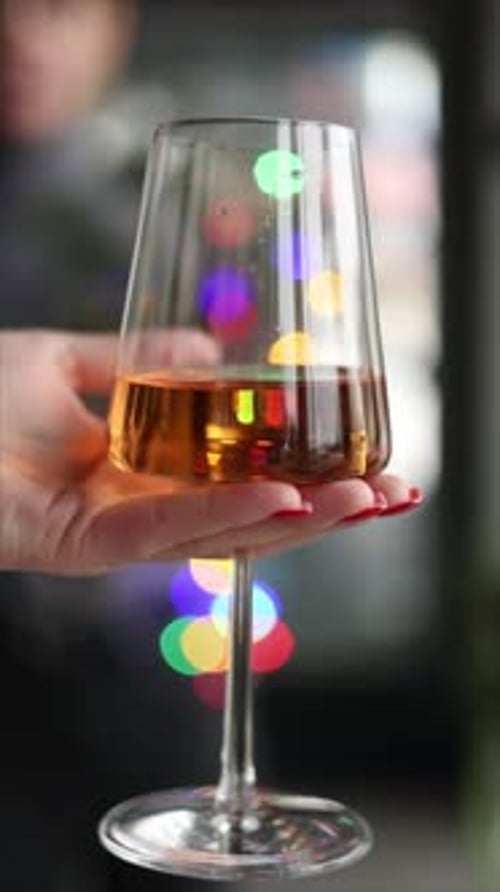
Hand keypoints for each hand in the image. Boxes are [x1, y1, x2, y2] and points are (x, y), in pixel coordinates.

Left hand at [0, 330, 421, 574]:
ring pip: (223, 534)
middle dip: (325, 508)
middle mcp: (139, 507)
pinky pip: (167, 533)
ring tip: (366, 499)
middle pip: (248, 517)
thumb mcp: (65, 362)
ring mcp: (116, 534)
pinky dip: (229, 517)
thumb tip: (213, 350)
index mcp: (142, 469)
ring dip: (299, 521)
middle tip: (394, 492)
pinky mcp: (85, 547)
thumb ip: (137, 360)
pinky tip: (287, 503)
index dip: (306, 475)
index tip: (366, 462)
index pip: (241, 480)